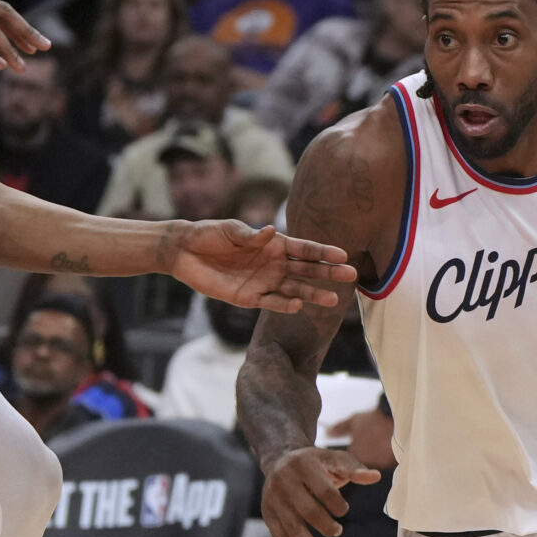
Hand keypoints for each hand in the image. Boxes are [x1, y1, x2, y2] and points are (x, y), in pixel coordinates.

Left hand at [170, 220, 358, 313]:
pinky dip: (283, 305)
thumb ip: (250, 235)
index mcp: (274, 244)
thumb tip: (269, 232)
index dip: (323, 251)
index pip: (304, 249)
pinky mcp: (248, 298)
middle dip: (328, 273)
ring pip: (294, 290)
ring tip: (332, 299)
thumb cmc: (209, 235)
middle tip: (351, 276)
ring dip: (312, 294)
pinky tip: (298, 306)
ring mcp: (263, 282)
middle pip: (306, 270)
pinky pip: (271, 303)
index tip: (343, 255)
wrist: (185, 252)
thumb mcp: (230, 231)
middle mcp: (273, 264)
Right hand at [260, 446, 382, 536]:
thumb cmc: (316, 463)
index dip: (337, 504)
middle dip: (325, 526)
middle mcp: (284, 482)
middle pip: (307, 511)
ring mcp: (273, 500)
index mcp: (304, 465)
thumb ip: (354, 470)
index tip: (344, 511)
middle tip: (338, 531)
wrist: (281, 459)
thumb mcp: (334, 459)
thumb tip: (375, 477)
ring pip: (293, 530)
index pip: (324, 490)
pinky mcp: (268, 515)